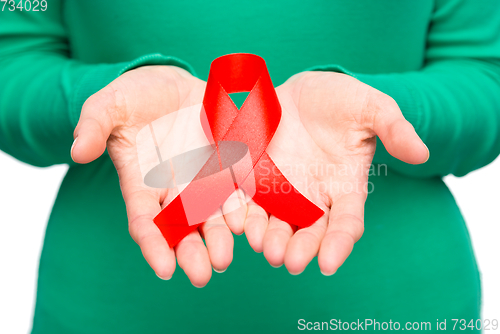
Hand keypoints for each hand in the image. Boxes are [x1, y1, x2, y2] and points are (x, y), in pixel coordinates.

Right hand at [71, 66, 243, 286]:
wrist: (172, 86)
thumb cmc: (136, 97)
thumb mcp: (110, 104)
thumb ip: (94, 125)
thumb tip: (77, 151)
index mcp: (143, 182)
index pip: (146, 220)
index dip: (154, 244)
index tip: (165, 269)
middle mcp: (175, 189)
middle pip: (184, 228)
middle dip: (192, 252)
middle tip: (202, 275)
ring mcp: (204, 179)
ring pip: (214, 216)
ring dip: (221, 238)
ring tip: (226, 257)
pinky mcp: (228, 165)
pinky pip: (239, 190)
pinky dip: (245, 208)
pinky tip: (252, 223)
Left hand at [243, 71, 428, 274]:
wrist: (300, 91)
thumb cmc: (340, 100)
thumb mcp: (370, 107)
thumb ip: (393, 128)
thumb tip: (422, 154)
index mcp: (344, 186)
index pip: (345, 223)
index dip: (339, 244)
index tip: (328, 264)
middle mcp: (313, 196)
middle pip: (309, 231)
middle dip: (300, 248)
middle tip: (289, 261)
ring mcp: (282, 190)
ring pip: (276, 222)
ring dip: (269, 237)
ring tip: (264, 247)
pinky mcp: (255, 178)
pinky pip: (247, 201)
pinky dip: (243, 214)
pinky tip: (238, 223)